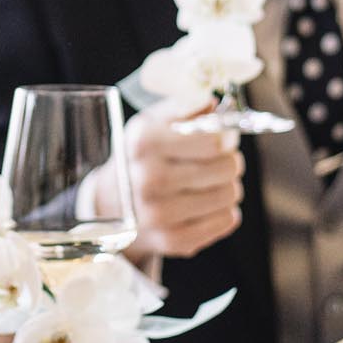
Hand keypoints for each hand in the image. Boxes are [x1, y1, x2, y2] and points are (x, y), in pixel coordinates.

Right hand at [87, 96, 242, 261]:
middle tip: (220, 161)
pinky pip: (226, 221)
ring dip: (229, 186)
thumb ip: (185, 106)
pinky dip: (225, 211)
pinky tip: (209, 204)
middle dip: (230, 162)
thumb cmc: (141, 156)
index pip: (213, 141)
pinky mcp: (173, 240)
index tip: (223, 138)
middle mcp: (149, 179)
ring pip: (229, 195)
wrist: (112, 203)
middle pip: (226, 168)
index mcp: (145, 143)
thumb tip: (215, 102)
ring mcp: (160, 214)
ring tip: (213, 183)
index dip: (227, 138)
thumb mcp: (152, 122)